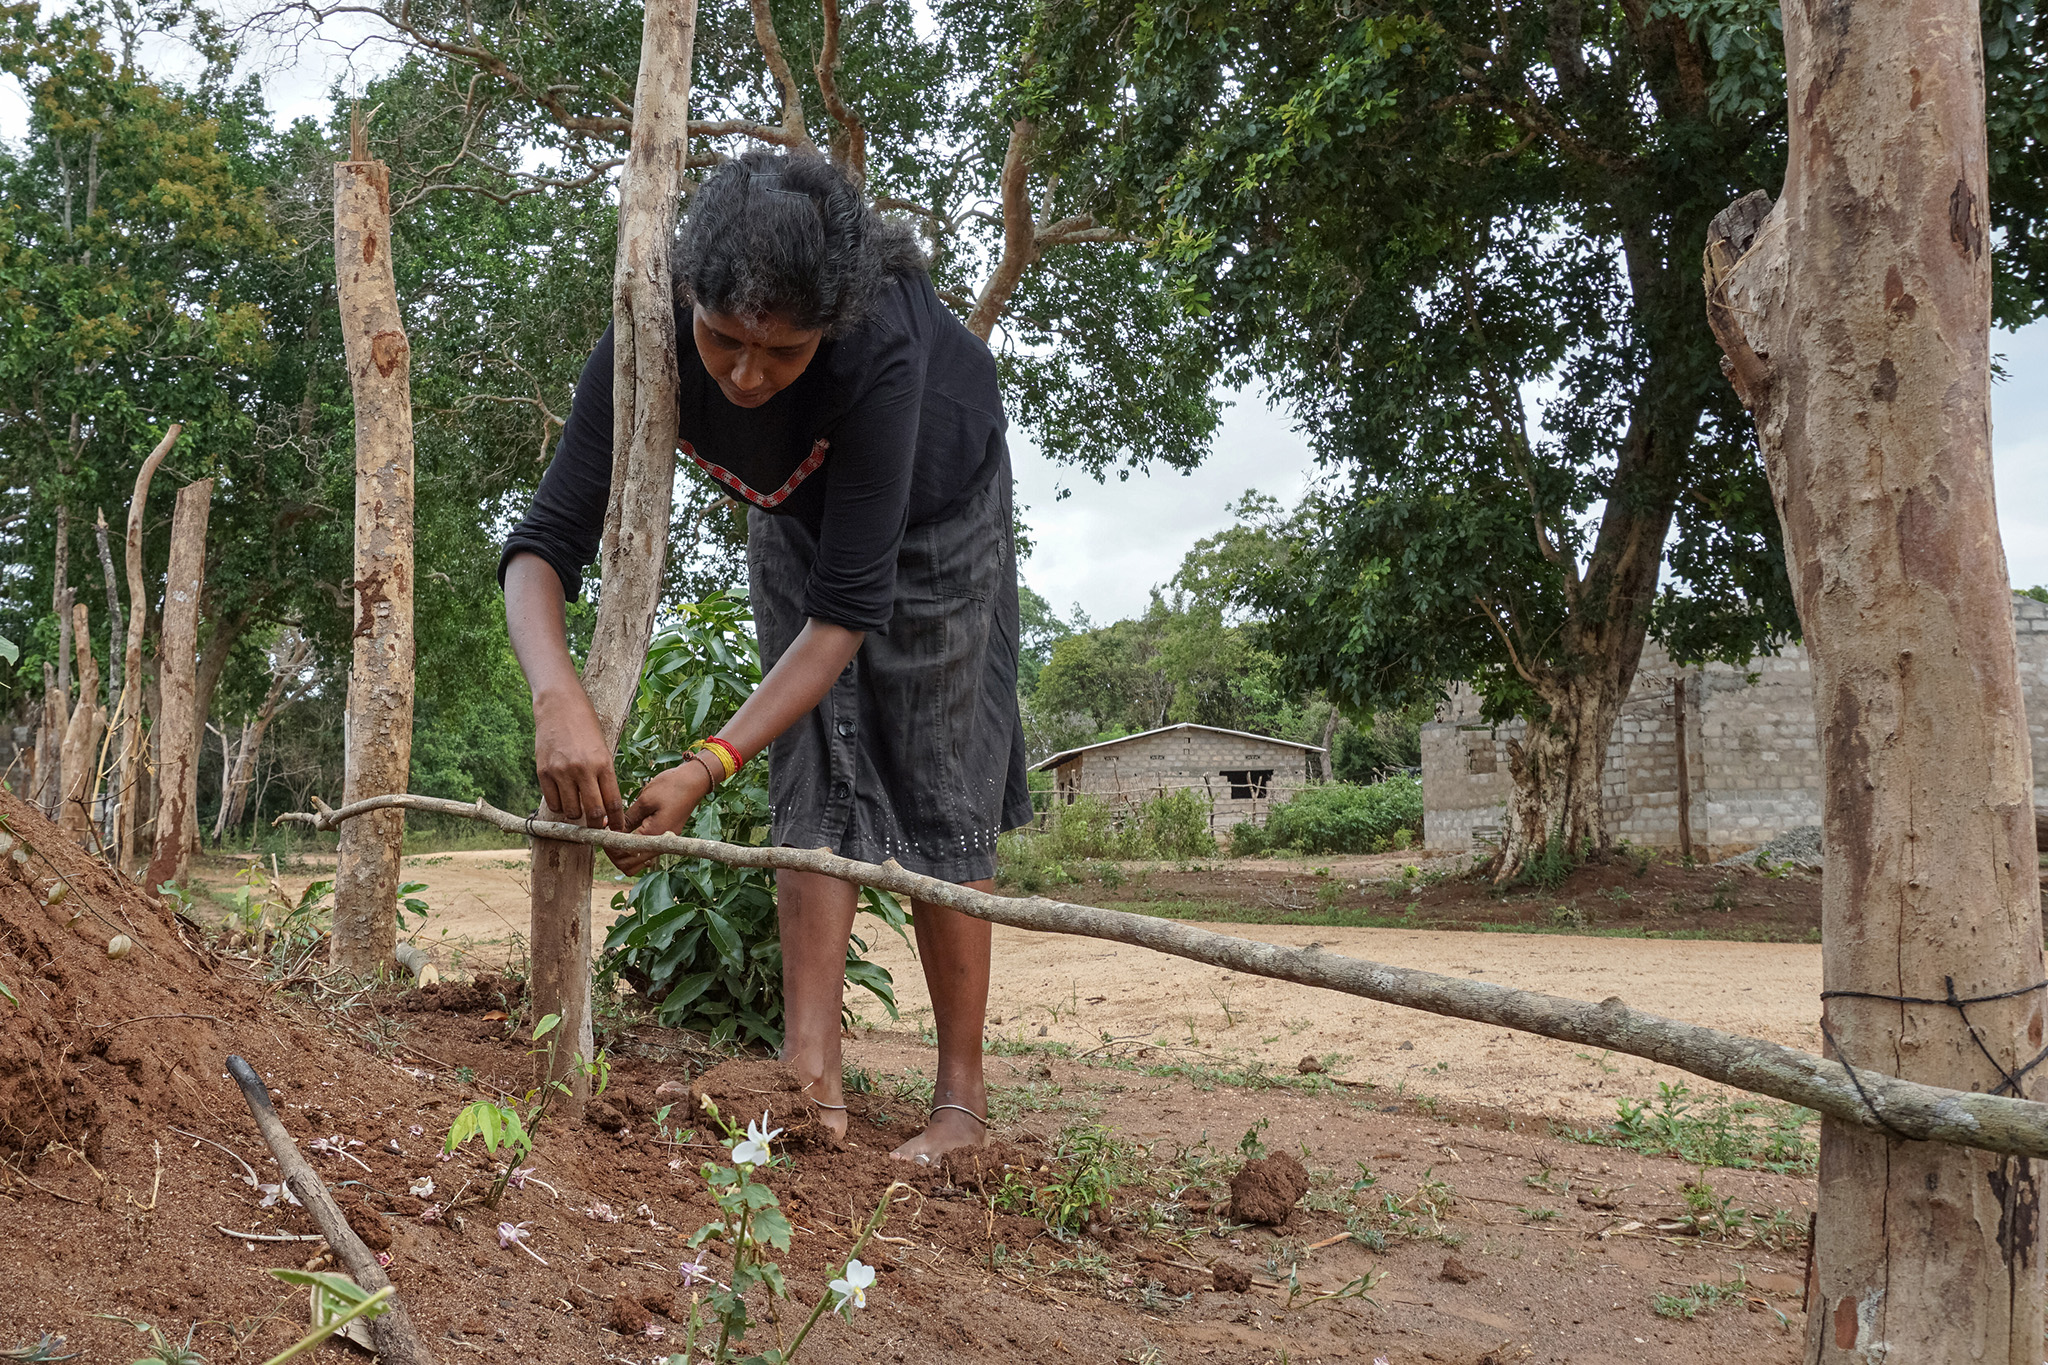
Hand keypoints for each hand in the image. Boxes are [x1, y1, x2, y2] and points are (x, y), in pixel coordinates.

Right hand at [533, 685, 625, 828]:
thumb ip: (604, 776)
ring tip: (578, 806)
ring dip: (576, 815)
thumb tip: (606, 808)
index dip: (616, 822)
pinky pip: (553, 803)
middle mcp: (583, 769)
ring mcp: (561, 772)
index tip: (617, 831)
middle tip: (597, 826)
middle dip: (597, 825)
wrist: (559, 705)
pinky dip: (560, 806)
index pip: (613, 802)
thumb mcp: (603, 748)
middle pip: (593, 812)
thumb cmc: (585, 726)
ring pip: (571, 811)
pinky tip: (563, 798)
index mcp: (603, 763)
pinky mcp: (543, 772)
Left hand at [614, 759, 715, 874]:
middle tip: (605, 836)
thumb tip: (611, 831)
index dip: (609, 846)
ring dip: (623, 853)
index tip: (600, 833)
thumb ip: (627, 819)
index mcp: (655, 835)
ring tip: (614, 835)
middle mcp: (660, 844)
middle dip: (613, 854)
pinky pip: (644, 852)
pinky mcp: (664, 838)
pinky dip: (632, 848)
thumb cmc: (671, 786)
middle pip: (629, 865)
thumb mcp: (645, 800)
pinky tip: (626, 832)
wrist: (695, 781)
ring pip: (637, 862)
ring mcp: (663, 843)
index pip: (624, 853)